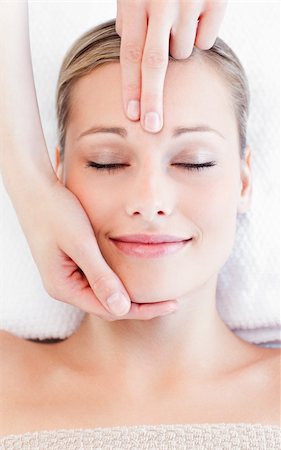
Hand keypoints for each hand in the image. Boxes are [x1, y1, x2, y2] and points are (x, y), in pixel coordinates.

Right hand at [15, 177, 177, 320]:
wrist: (34, 189)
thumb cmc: (56, 212)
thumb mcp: (81, 244)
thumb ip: (101, 276)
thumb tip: (122, 308)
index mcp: (63, 287)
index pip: (108, 309)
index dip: (141, 310)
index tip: (169, 305)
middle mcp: (63, 286)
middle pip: (107, 305)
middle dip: (138, 305)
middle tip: (171, 302)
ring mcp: (67, 276)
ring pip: (104, 292)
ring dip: (129, 293)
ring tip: (159, 292)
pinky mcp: (71, 263)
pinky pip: (99, 278)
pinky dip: (119, 279)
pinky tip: (136, 273)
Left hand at [116, 0, 227, 132]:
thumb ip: (131, 18)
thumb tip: (132, 53)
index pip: (131, 53)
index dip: (131, 87)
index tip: (132, 114)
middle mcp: (160, 1)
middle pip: (154, 64)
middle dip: (152, 99)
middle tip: (151, 127)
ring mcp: (189, 1)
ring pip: (183, 52)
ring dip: (179, 47)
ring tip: (178, 21)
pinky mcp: (215, 1)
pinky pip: (206, 40)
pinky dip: (201, 34)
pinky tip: (197, 16)